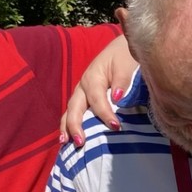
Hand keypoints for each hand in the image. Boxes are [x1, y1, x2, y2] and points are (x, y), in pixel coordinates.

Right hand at [62, 33, 136, 147]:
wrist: (121, 48)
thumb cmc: (125, 56)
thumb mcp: (126, 64)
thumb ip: (123, 80)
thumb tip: (117, 98)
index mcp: (93, 77)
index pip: (97, 99)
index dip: (105, 114)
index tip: (116, 126)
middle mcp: (83, 86)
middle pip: (75, 107)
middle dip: (75, 126)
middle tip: (80, 143)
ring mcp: (81, 92)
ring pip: (70, 111)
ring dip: (67, 128)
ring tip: (66, 143)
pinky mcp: (84, 97)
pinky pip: (74, 112)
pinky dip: (70, 125)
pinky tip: (69, 139)